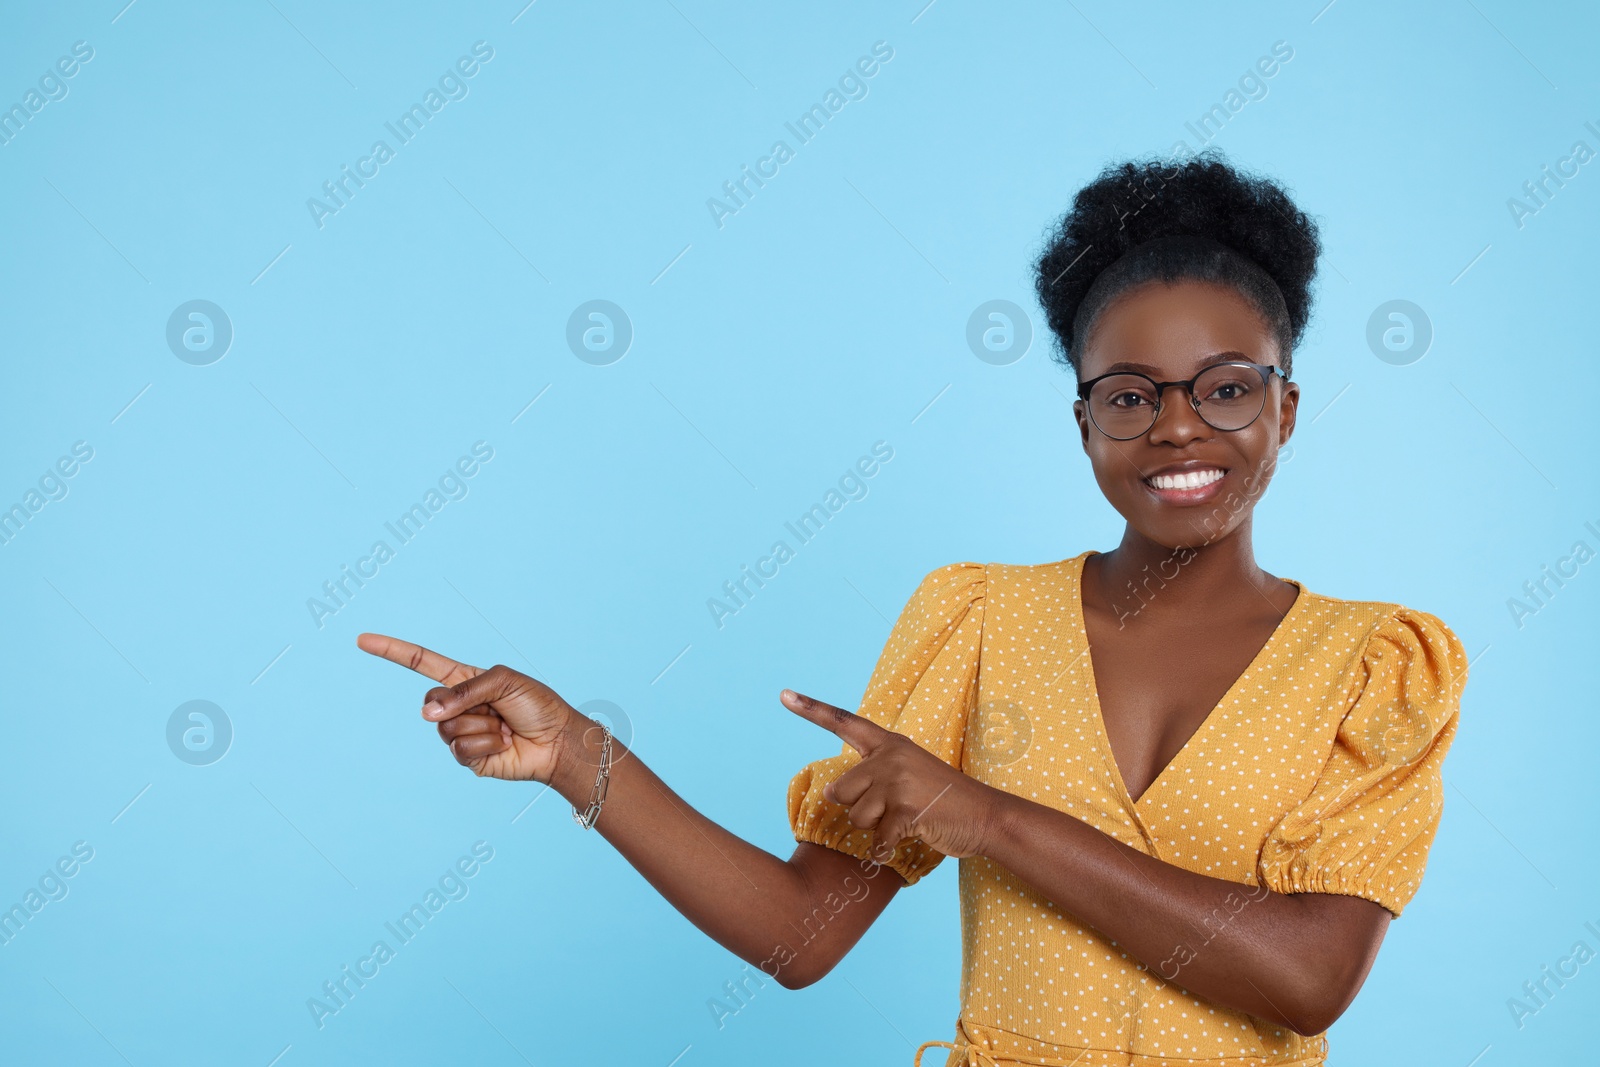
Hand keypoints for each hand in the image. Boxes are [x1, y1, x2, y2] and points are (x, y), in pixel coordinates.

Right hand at [357, 633, 576, 782]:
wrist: (556, 741)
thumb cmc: (536, 705)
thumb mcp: (503, 681)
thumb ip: (464, 690)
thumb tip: (426, 713)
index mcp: (464, 680)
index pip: (421, 663)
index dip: (392, 652)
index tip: (362, 640)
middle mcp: (457, 705)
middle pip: (430, 702)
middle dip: (463, 704)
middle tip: (495, 709)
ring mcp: (460, 732)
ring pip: (446, 728)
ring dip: (481, 726)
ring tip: (503, 727)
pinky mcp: (467, 758)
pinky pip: (460, 749)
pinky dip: (486, 745)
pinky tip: (503, 744)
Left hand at [780, 688, 1002, 863]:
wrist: (985, 815)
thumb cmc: (942, 799)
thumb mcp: (909, 772)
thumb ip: (873, 775)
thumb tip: (832, 795)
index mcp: (889, 743)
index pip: (844, 723)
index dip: (811, 709)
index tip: (784, 695)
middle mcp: (890, 757)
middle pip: (841, 791)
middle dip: (858, 809)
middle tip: (892, 810)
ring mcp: (898, 782)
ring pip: (855, 817)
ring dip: (875, 828)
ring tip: (905, 820)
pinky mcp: (905, 810)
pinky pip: (876, 839)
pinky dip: (887, 849)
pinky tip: (909, 838)